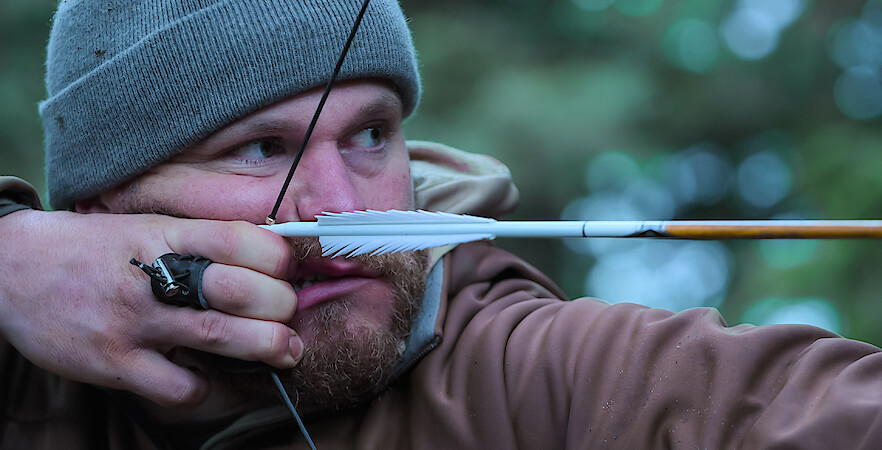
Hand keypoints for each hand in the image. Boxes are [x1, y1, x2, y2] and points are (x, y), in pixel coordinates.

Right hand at [0, 209, 299, 407]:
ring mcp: (134, 321)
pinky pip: (180, 387)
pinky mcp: (114, 363)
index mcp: (165, 234)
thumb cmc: (92, 249)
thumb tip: (265, 255)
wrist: (11, 269)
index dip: (280, 258)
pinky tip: (204, 377)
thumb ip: (197, 241)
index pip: (242, 240)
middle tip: (288, 314)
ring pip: (221, 337)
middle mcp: (153, 276)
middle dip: (283, 306)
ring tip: (285, 350)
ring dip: (267, 347)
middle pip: (244, 291)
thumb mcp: (145, 226)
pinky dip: (203, 387)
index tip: (289, 271)